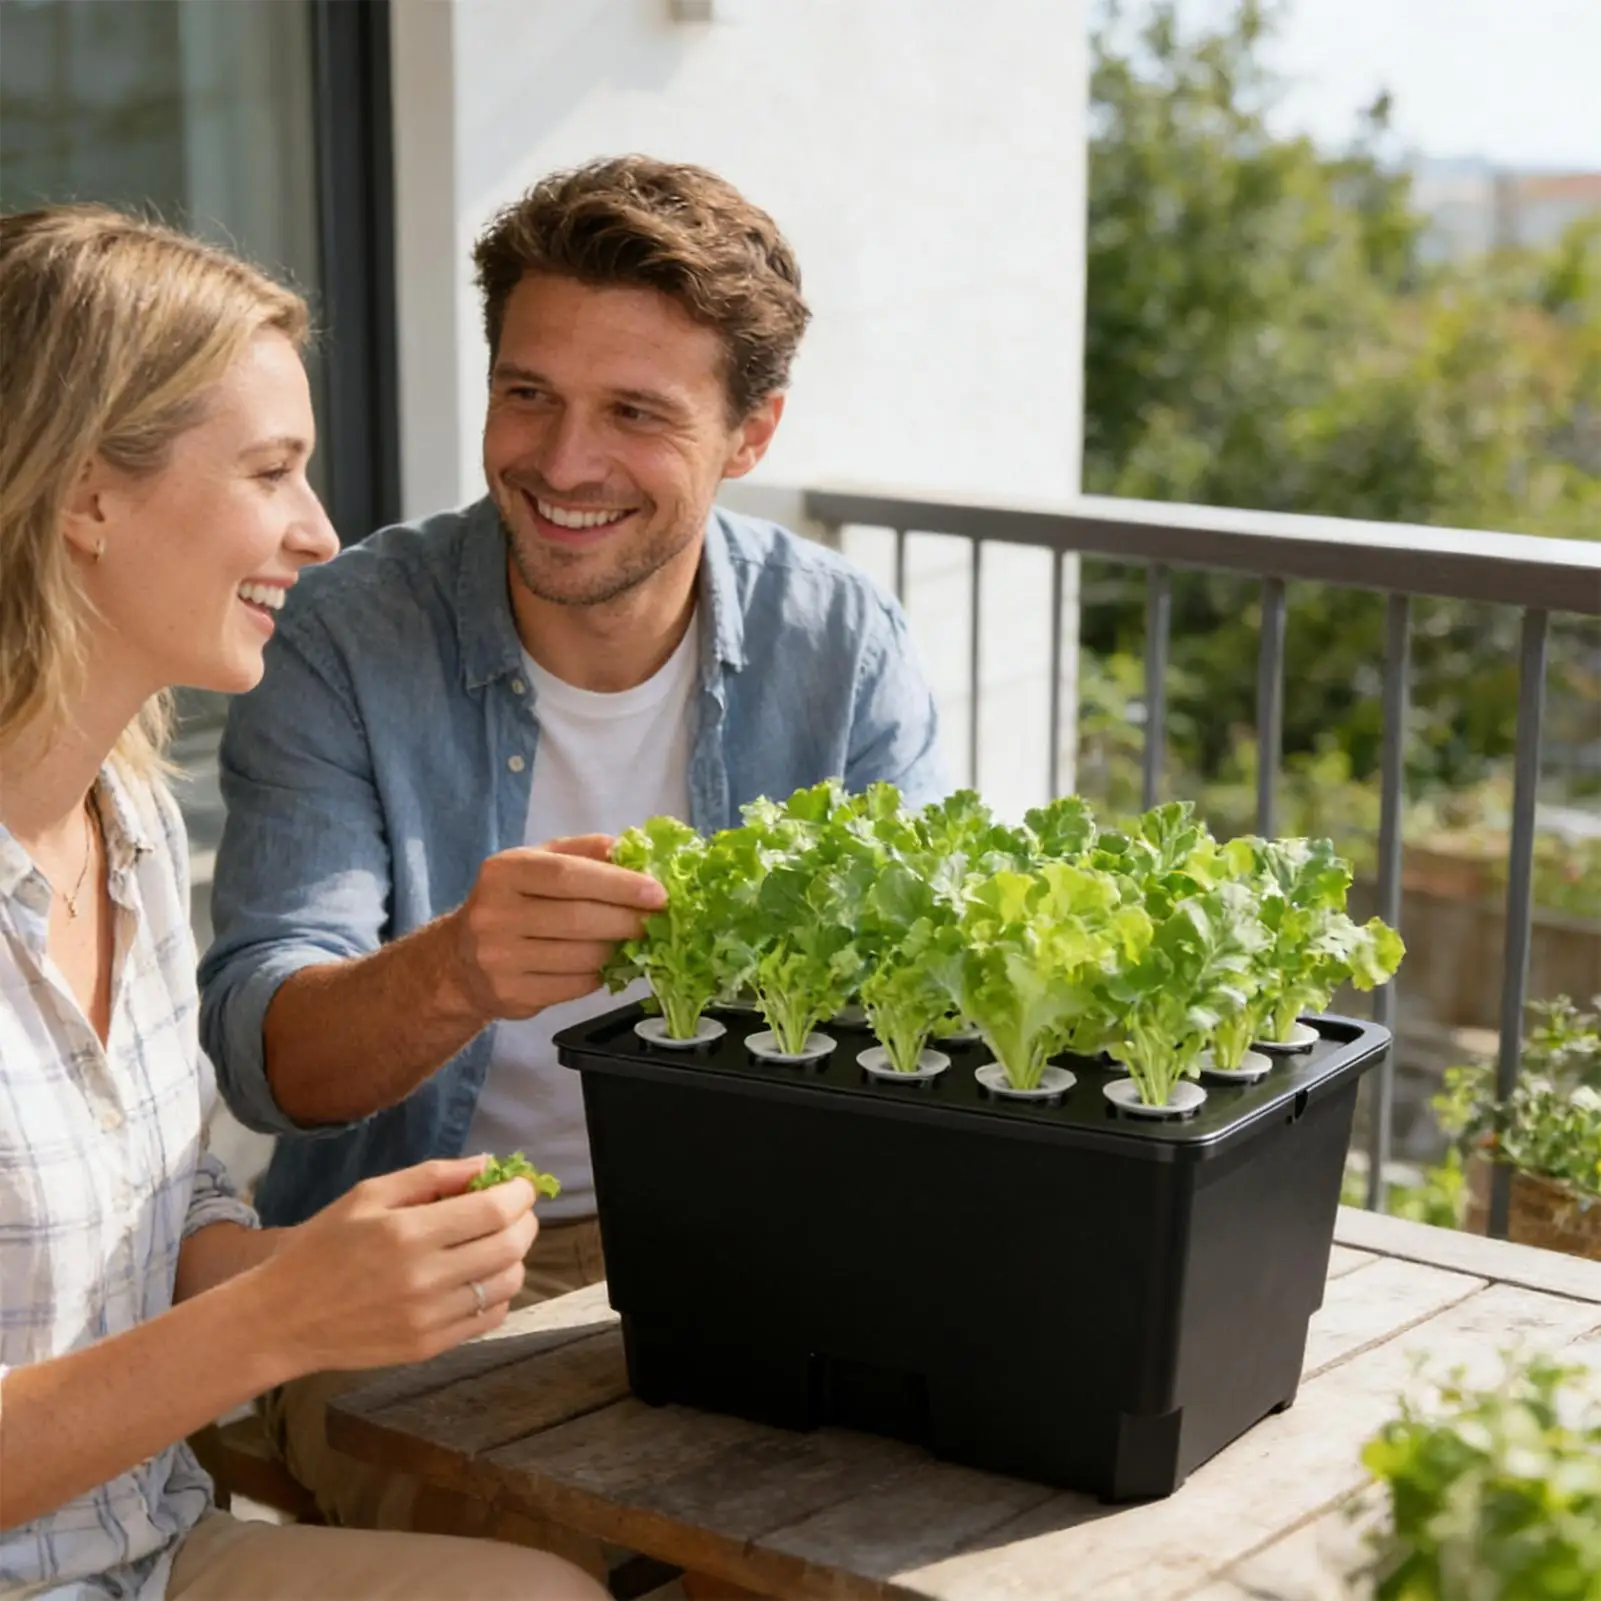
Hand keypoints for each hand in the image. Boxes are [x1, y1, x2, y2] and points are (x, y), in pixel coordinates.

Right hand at [255, 1157, 540, 1374]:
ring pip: (507, 1284)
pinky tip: (477, 1278)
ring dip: (513, 1258)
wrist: (281, 1319)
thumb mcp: (369, 1194)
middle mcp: (424, 1278)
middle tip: (515, 1211)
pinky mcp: (428, 1347)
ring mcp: (428, 1318)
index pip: (495, 1211)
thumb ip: (432, 1176)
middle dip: (525, 1221)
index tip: (521, 1184)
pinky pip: (489, 1318)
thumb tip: (487, 1165)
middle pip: (510, 1247)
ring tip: (493, 1244)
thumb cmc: (323, 1246)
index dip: (520, 1193)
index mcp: (407, 1233)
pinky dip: (497, 1293)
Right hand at [444, 834, 666, 1023]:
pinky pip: (574, 985)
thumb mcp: (537, 863)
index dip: (618, 884)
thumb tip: (630, 847)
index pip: (568, 875)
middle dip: (627, 920)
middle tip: (656, 920)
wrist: (461, 961)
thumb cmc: (513, 902)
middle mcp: (495, 914)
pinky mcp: (512, 994)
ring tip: (630, 940)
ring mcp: (500, 959)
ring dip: (616, 949)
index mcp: (504, 872)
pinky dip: (599, 975)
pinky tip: (603, 963)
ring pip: (581, 957)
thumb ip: (582, 851)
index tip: (657, 893)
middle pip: (578, 919)